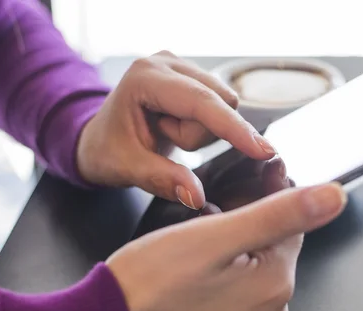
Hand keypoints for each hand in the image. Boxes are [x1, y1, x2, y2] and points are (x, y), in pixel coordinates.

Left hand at [77, 50, 275, 208]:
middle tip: (166, 142)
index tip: (264, 150)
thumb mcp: (127, 168)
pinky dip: (203, 126)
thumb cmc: (106, 150)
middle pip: (219, 103)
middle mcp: (166, 62)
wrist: (98, 137)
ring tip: (167, 135)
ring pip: (223, 105)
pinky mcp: (192, 76)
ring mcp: (181, 66)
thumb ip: (162, 180)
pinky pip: (220, 106)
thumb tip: (197, 196)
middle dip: (201, 135)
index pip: (201, 103)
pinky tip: (176, 128)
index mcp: (145, 77)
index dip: (234, 129)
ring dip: (202, 132)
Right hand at [107, 179, 347, 310]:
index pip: (290, 224)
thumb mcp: (217, 236)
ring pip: (251, 262)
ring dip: (231, 241)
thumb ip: (280, 214)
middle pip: (271, 244)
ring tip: (195, 236)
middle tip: (210, 209)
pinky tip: (192, 262)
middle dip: (247, 219)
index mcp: (276, 286)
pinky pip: (234, 284)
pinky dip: (220, 265)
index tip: (256, 170)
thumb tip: (334, 197)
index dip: (271, 193)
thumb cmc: (150, 284)